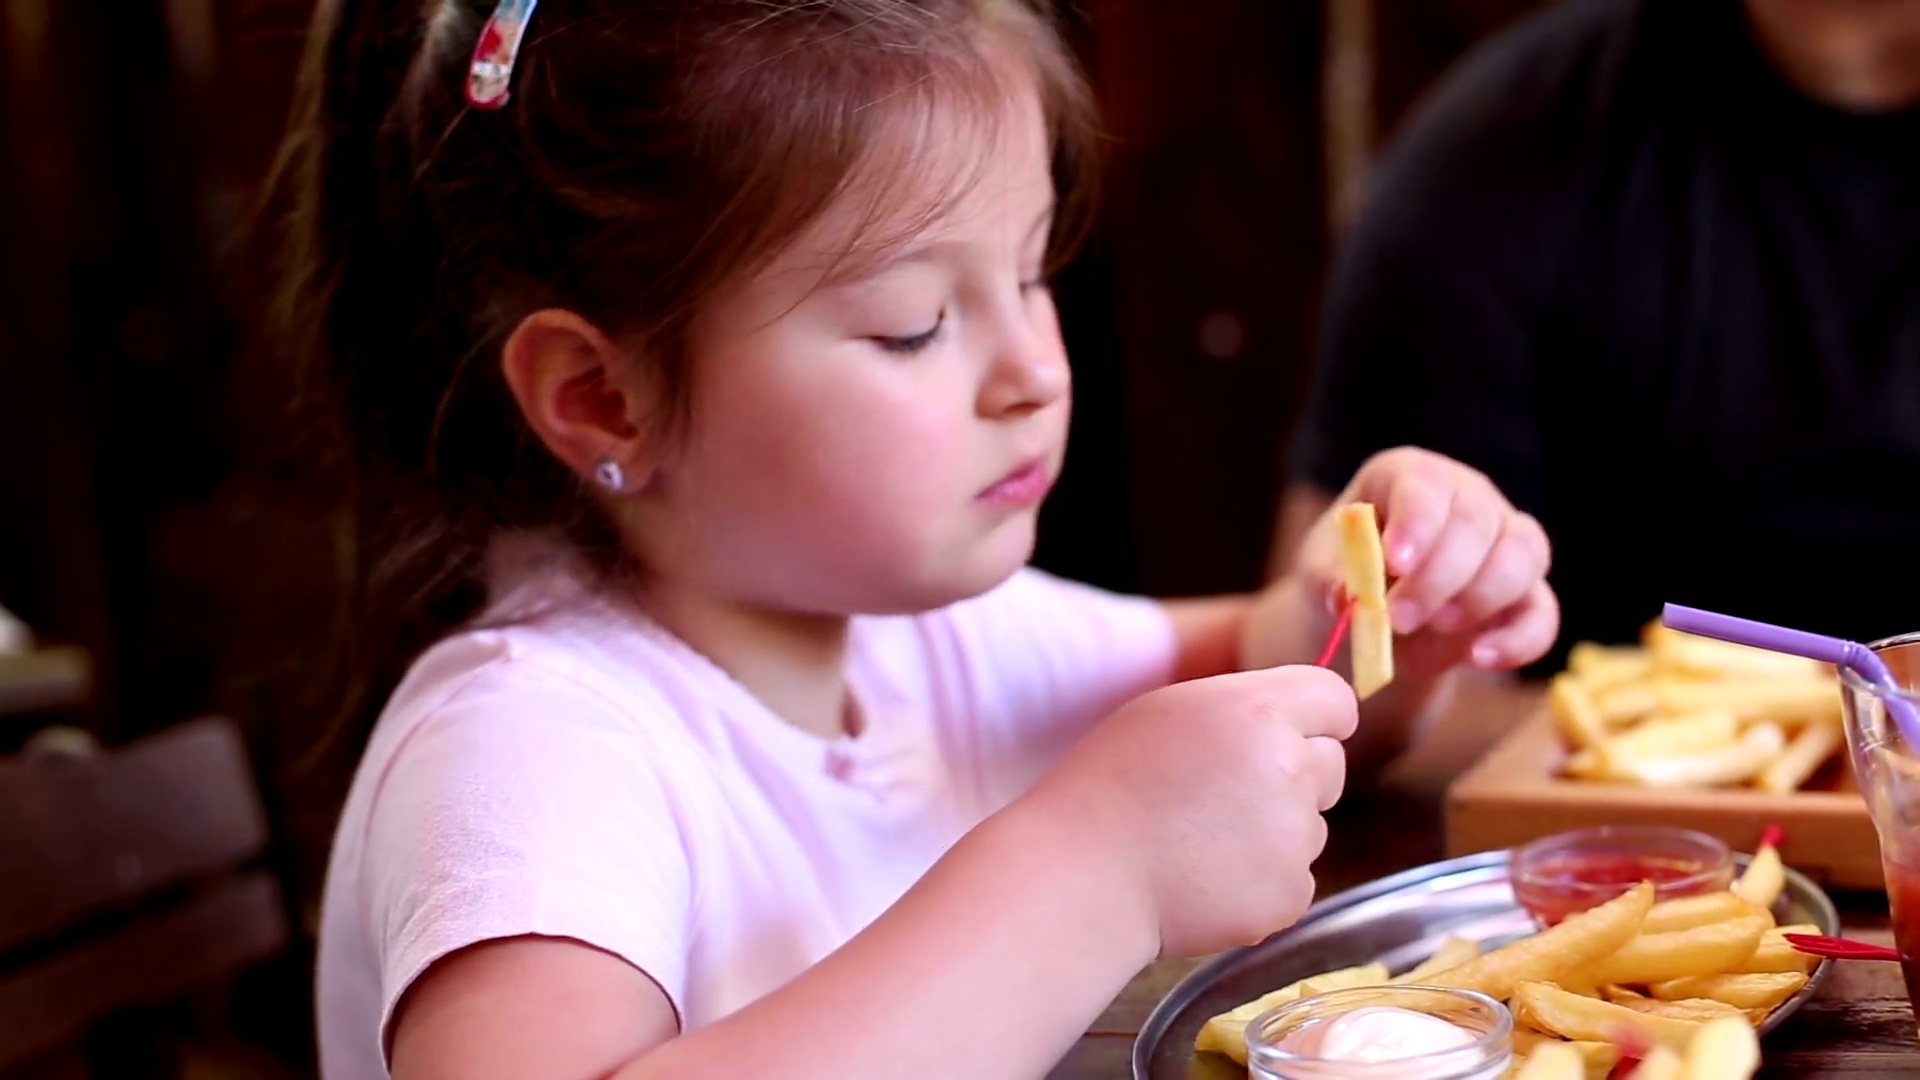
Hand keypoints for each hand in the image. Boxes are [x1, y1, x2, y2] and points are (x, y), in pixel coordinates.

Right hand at [1024, 665, 1356, 958]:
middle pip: (1331, 765)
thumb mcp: (1170, 711)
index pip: (1336, 699)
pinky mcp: (1290, 893)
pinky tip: (1208, 878)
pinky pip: (1295, 880)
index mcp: (1257, 711)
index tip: (1295, 734)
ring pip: (1310, 827)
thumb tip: (1299, 722)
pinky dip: (1261, 883)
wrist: (1087, 872)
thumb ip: (1243, 709)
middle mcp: (1289, 768)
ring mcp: (1294, 836)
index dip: (1318, 717)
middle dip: (1296, 776)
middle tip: (1229, 794)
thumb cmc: (1113, 784)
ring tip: (1201, 841)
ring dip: (1273, 833)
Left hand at [1289, 447, 1558, 680]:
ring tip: (1435, 627)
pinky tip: (1477, 658)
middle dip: (1440, 575)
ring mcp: (1506, 540)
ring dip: (1479, 598)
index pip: (1426, 484)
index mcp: (1410, 476)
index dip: (1416, 520)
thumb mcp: (1321, 575)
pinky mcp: (1527, 593)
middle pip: (1476, 520)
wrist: (1373, 622)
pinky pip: (1541, 612)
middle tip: (1399, 618)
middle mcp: (1468, 496)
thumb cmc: (1345, 578)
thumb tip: (1345, 598)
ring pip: (1523, 555)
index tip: (1394, 562)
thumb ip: (1330, 580)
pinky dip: (1517, 639)